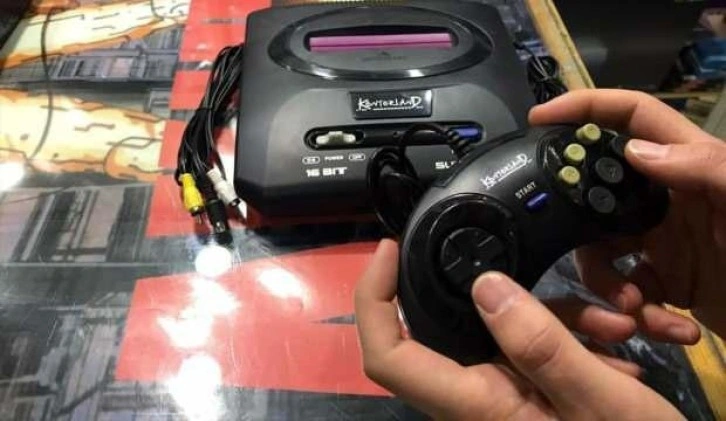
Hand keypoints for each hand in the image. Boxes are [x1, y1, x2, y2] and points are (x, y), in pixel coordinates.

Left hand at [355, 240, 683, 419]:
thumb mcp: (599, 402)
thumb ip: (541, 346)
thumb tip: (484, 284)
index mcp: (476, 404)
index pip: (389, 356)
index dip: (374, 298)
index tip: (391, 249)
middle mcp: (476, 400)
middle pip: (447, 328)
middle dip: (492, 291)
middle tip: (522, 259)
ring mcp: (502, 395)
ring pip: (501, 333)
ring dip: (554, 319)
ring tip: (613, 326)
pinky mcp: (529, 392)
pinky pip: (531, 349)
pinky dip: (568, 338)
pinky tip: (613, 344)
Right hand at [530, 89, 725, 337]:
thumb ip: (708, 168)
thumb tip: (636, 151)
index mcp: (689, 167)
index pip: (632, 118)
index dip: (586, 107)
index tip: (540, 118)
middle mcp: (667, 199)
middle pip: (597, 192)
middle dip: (579, 221)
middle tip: (566, 242)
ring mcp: (663, 242)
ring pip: (601, 249)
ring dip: (608, 283)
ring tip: (634, 309)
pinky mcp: (666, 283)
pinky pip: (627, 291)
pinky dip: (638, 313)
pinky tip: (666, 326)